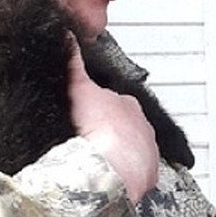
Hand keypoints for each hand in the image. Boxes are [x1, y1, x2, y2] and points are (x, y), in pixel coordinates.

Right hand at [67, 41, 158, 202]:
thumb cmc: (100, 132)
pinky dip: (123, 177)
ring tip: (96, 163)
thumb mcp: (80, 90)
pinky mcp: (147, 178)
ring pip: (132, 152)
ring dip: (117, 156)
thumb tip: (67, 37)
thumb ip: (74, 64)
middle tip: (88, 142)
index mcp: (128, 105)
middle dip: (109, 134)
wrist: (110, 172)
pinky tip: (107, 179)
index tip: (87, 119)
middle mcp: (143, 128)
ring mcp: (148, 154)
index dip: (99, 110)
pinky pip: (136, 176)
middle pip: (125, 128)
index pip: (115, 103)